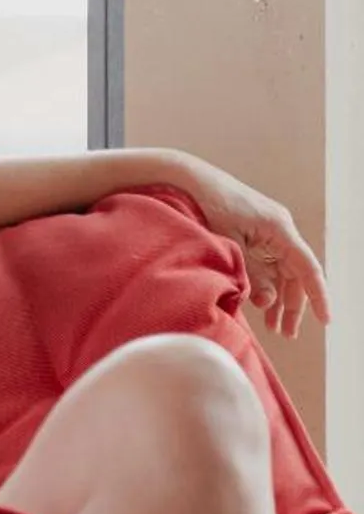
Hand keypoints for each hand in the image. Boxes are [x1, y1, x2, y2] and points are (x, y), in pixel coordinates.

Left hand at [177, 158, 331, 337]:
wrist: (188, 180)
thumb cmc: (207, 206)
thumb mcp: (228, 243)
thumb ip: (250, 272)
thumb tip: (269, 302)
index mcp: (279, 228)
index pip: (307, 268)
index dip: (317, 296)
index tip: (325, 320)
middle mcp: (279, 231)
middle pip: (295, 275)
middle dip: (292, 305)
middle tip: (286, 334)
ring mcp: (267, 234)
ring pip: (282, 273)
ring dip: (278, 299)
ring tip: (274, 327)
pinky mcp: (254, 237)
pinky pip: (267, 266)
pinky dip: (265, 286)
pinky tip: (260, 306)